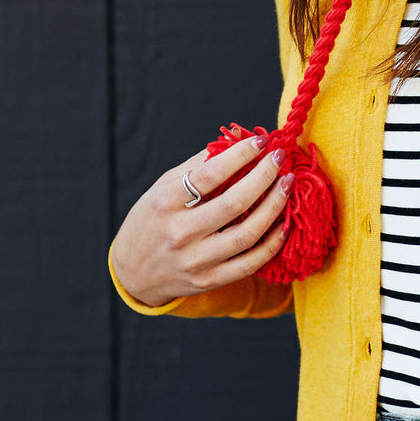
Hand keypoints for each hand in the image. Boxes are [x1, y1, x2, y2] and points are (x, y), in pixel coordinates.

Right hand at [111, 134, 292, 306]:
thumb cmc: (152, 219)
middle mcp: (181, 233)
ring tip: (288, 184)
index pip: (211, 174)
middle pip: (234, 203)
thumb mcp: (163, 186)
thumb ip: (200, 165)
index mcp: (167, 203)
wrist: (131, 273)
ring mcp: (195, 260)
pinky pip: (249, 264)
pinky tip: (285, 223)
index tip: (262, 141)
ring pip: (246, 234)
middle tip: (281, 158)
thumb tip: (237, 139)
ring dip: (275, 206)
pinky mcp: (208, 281)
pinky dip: (272, 243)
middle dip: (265, 176)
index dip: (241, 154)